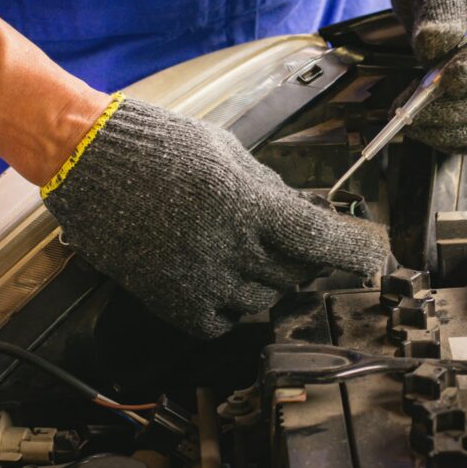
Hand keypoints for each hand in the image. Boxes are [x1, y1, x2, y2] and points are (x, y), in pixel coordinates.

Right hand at [42, 95, 390, 338]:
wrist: (89, 162)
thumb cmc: (159, 147)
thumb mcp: (228, 154)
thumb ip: (270, 188)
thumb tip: (306, 209)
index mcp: (246, 203)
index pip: (319, 238)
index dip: (355, 252)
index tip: (377, 259)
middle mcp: (227, 246)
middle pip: (296, 274)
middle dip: (301, 259)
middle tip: (285, 241)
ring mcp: (198, 278)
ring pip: (264, 301)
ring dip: (267, 281)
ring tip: (241, 250)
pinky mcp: (170, 299)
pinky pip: (222, 320)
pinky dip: (230, 305)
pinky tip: (219, 275)